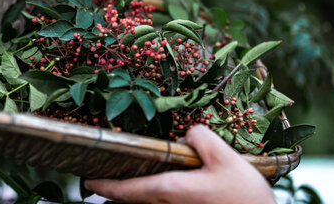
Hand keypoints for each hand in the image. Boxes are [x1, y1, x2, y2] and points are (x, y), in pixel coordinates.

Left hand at [84, 125, 275, 203]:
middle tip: (103, 176)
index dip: (104, 185)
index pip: (127, 190)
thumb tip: (186, 135)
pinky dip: (153, 196)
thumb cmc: (245, 197)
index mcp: (170, 190)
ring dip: (135, 194)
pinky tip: (161, 182)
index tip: (88, 180)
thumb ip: (200, 138)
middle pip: (134, 200)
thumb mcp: (226, 157)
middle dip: (116, 190)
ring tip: (127, 178)